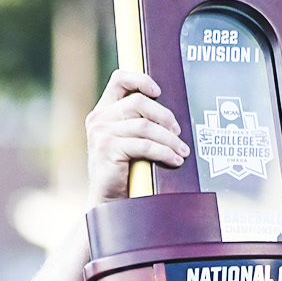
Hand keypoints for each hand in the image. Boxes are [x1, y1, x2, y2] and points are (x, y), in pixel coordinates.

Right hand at [85, 70, 188, 203]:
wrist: (108, 201)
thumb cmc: (124, 171)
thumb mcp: (127, 141)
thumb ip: (138, 123)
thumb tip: (171, 116)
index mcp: (103, 111)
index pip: (119, 80)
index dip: (141, 80)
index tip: (159, 92)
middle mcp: (99, 118)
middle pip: (139, 102)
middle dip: (165, 117)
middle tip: (179, 133)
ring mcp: (101, 132)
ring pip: (145, 126)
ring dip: (169, 139)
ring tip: (182, 151)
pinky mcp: (107, 148)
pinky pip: (144, 145)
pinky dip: (164, 152)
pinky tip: (175, 160)